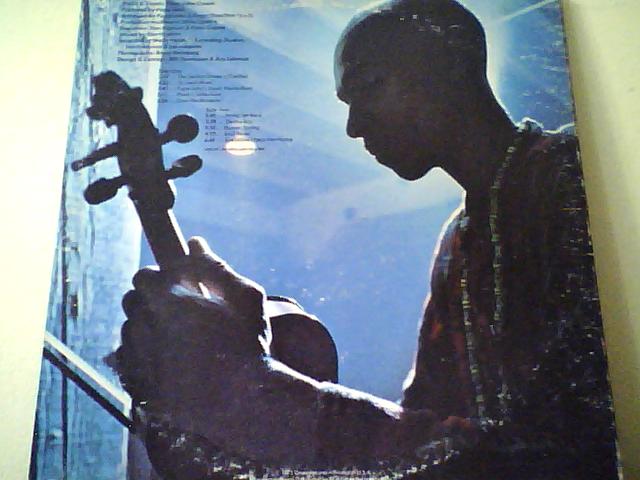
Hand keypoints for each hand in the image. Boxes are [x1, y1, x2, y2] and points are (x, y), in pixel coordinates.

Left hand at [115, 237, 273, 446]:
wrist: (244, 401)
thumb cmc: (249, 343)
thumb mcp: (245, 296)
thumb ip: (215, 266)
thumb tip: (195, 243)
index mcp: (166, 298)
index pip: (144, 276)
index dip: (161, 278)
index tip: (180, 287)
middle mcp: (144, 324)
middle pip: (132, 301)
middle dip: (151, 300)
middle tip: (181, 311)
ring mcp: (138, 357)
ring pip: (130, 330)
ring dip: (147, 327)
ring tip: (178, 338)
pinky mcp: (139, 383)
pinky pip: (127, 362)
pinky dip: (142, 356)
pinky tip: (169, 360)